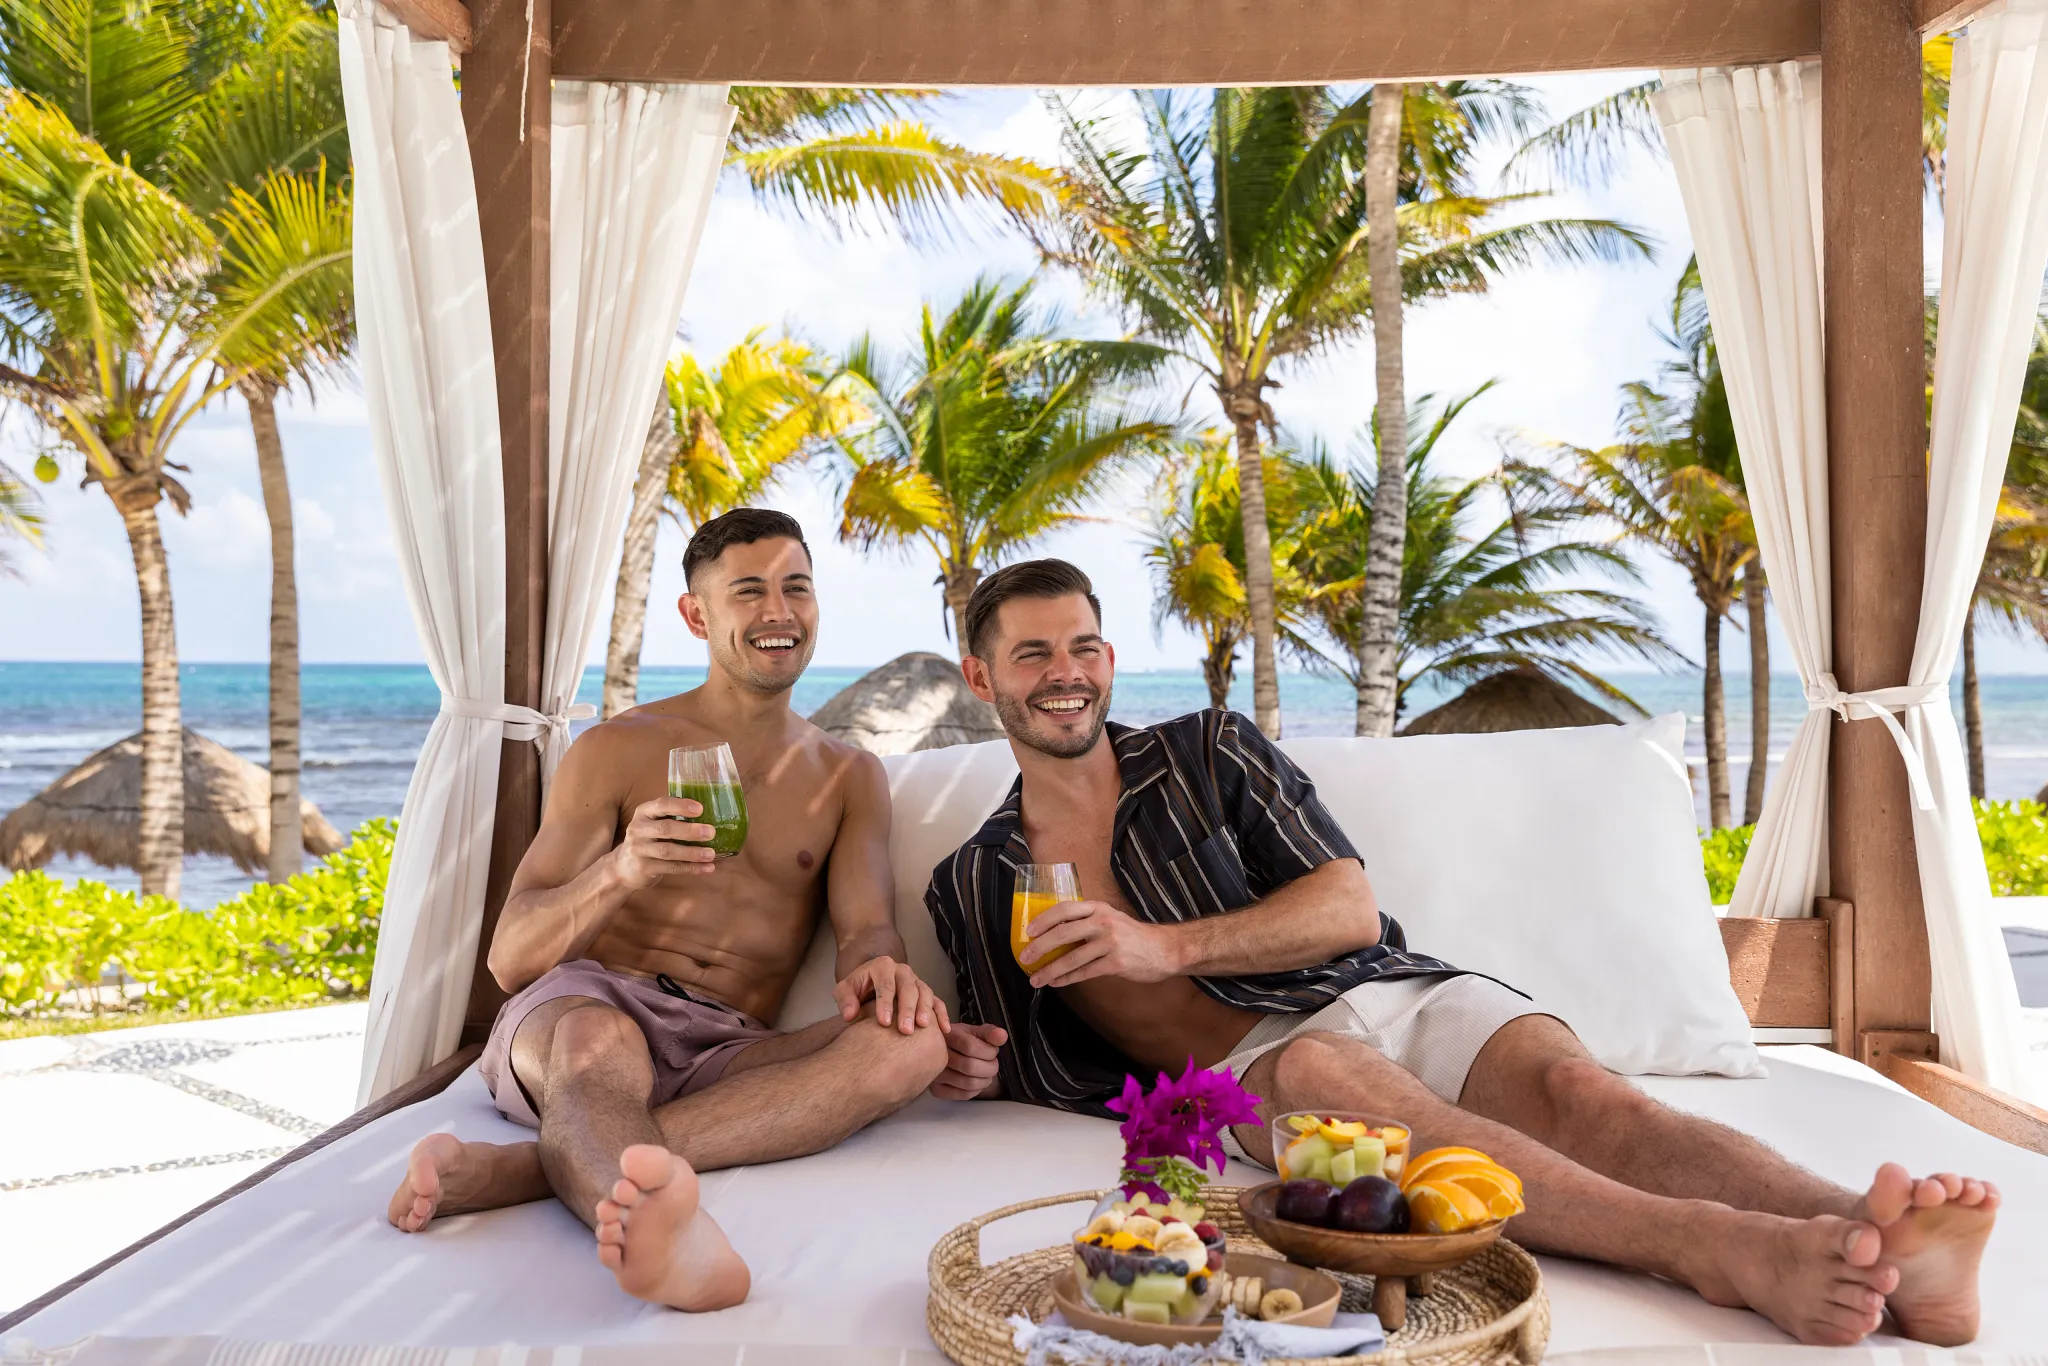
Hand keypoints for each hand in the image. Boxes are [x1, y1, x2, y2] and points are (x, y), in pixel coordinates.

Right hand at [612, 796, 720, 888]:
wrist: (624, 866)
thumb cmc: (648, 839)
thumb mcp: (653, 822)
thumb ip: (673, 816)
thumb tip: (710, 815)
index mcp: (644, 812)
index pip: (661, 805)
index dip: (681, 806)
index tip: (700, 809)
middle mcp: (638, 829)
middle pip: (665, 829)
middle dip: (689, 831)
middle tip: (711, 832)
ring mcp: (639, 850)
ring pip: (668, 851)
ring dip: (692, 853)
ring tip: (711, 853)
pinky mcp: (644, 868)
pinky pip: (671, 868)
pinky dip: (691, 868)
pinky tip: (707, 868)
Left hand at [834, 955, 950, 1035]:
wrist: (870, 982)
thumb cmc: (858, 988)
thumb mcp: (845, 989)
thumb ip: (845, 999)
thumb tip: (850, 1015)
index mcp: (882, 966)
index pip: (886, 984)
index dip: (885, 1002)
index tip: (884, 1022)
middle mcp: (902, 971)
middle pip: (908, 988)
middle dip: (907, 1009)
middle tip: (905, 1030)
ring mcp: (916, 981)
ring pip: (925, 992)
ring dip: (925, 1010)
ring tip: (923, 1027)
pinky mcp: (926, 992)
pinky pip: (937, 1001)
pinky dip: (942, 1014)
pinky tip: (943, 1030)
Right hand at [932, 1022, 1006, 1099]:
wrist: (944, 1052)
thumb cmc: (962, 1041)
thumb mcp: (975, 1032)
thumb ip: (990, 1032)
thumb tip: (1001, 1036)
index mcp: (948, 1035)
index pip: (970, 1046)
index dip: (988, 1052)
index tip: (992, 1052)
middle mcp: (937, 1055)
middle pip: (970, 1067)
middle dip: (990, 1068)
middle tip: (992, 1065)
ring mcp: (936, 1074)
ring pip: (968, 1083)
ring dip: (985, 1080)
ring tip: (986, 1074)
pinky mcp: (937, 1089)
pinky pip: (963, 1095)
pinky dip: (976, 1090)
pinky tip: (976, 1081)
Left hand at [1023, 900, 1181, 988]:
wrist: (1165, 950)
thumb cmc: (1134, 936)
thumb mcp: (1111, 918)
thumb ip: (1088, 920)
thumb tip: (1055, 932)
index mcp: (1099, 908)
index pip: (1064, 909)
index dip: (1044, 920)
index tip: (1028, 931)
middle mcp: (1103, 922)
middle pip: (1063, 933)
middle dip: (1040, 947)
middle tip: (1025, 957)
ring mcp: (1110, 943)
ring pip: (1072, 957)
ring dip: (1050, 969)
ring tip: (1036, 978)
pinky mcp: (1116, 963)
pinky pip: (1085, 972)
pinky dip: (1068, 979)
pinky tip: (1056, 983)